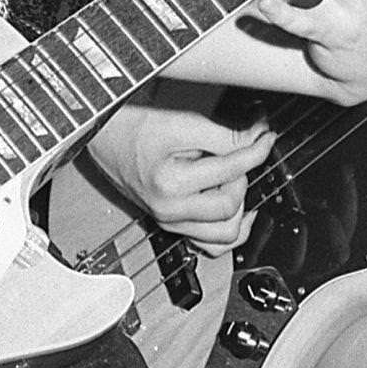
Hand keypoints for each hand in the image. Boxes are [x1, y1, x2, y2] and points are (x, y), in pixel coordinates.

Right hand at [88, 97, 272, 255]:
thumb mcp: (179, 122)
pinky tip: (236, 212)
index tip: (265, 138)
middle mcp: (168, 210)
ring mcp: (168, 221)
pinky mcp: (169, 224)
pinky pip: (209, 245)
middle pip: (230, 205)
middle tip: (238, 154)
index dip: (256, 149)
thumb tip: (257, 139)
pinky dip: (228, 232)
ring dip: (238, 207)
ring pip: (225, 236)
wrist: (101, 136)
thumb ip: (223, 135)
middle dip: (242, 177)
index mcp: (170, 184)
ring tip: (232, 181)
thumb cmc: (129, 126)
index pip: (231, 170)